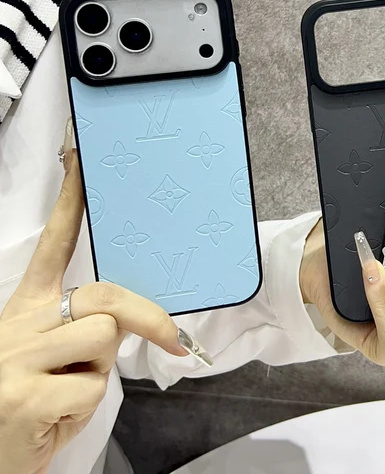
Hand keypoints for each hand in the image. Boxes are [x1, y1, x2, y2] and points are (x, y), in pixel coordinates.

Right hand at [0, 149, 192, 473]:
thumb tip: (135, 315)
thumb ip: (84, 324)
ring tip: (68, 392)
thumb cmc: (31, 400)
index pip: (55, 243)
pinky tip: (55, 416)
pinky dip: (85, 407)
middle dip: (147, 319)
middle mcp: (20, 322)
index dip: (71, 202)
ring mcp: (17, 358)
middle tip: (174, 342)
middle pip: (105, 295)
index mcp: (28, 306)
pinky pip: (92, 387)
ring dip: (100, 374)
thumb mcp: (52, 354)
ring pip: (104, 338)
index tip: (81, 161)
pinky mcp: (24, 396)